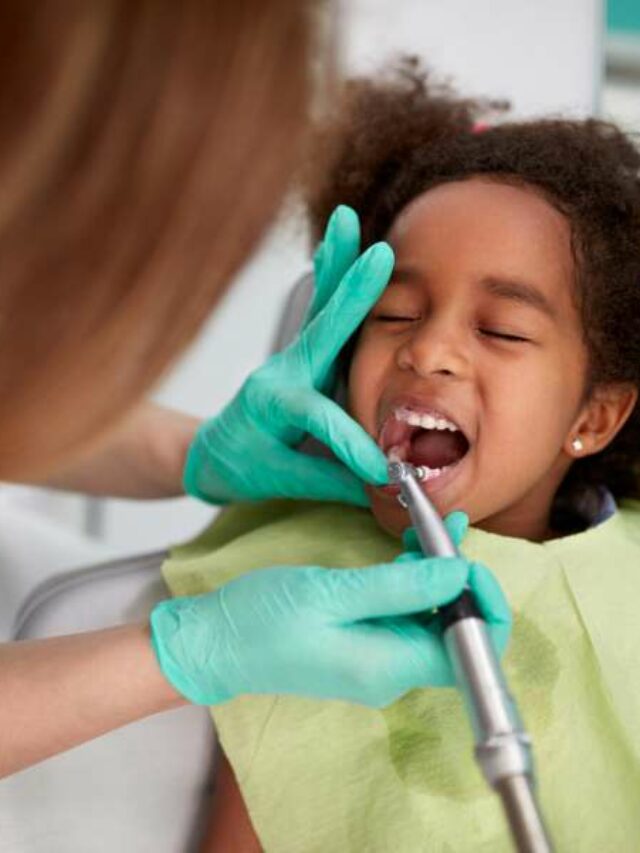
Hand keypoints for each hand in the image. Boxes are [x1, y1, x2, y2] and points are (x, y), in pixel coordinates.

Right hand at [149, 548, 503, 707]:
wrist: (213, 644)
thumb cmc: (261, 619)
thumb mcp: (331, 592)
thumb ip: (400, 586)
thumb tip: (461, 574)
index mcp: (389, 666)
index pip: (473, 651)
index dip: (484, 604)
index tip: (466, 559)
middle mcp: (392, 672)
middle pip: (457, 631)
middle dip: (462, 580)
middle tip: (445, 531)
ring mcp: (379, 660)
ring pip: (433, 618)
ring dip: (438, 574)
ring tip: (430, 527)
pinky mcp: (365, 645)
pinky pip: (406, 615)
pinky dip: (413, 580)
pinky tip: (410, 548)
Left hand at [183, 206, 391, 506]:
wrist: (211, 452)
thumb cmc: (241, 466)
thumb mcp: (280, 482)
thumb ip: (331, 481)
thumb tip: (381, 488)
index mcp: (272, 407)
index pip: (321, 419)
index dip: (354, 445)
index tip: (381, 472)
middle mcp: (281, 373)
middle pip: (322, 329)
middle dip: (351, 293)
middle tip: (378, 254)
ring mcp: (292, 359)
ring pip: (322, 308)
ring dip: (337, 264)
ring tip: (345, 221)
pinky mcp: (304, 356)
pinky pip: (323, 313)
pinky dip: (333, 276)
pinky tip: (340, 244)